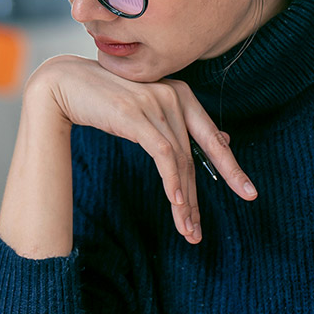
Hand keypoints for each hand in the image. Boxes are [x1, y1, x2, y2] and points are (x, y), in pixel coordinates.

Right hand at [29, 56, 256, 243]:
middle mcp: (174, 96)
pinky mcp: (138, 115)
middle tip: (198, 231)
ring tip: (186, 229)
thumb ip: (175, 123)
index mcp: (181, 94)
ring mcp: (157, 104)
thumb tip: (222, 138)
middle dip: (198, 199)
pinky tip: (176, 203)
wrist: (65, 82)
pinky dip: (171, 181)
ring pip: (180, 161)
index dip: (231, 168)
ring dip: (184, 200)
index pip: (212, 138)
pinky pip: (163, 155)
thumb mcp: (145, 110)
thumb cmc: (103, 98)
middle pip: (194, 157)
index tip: (248, 193)